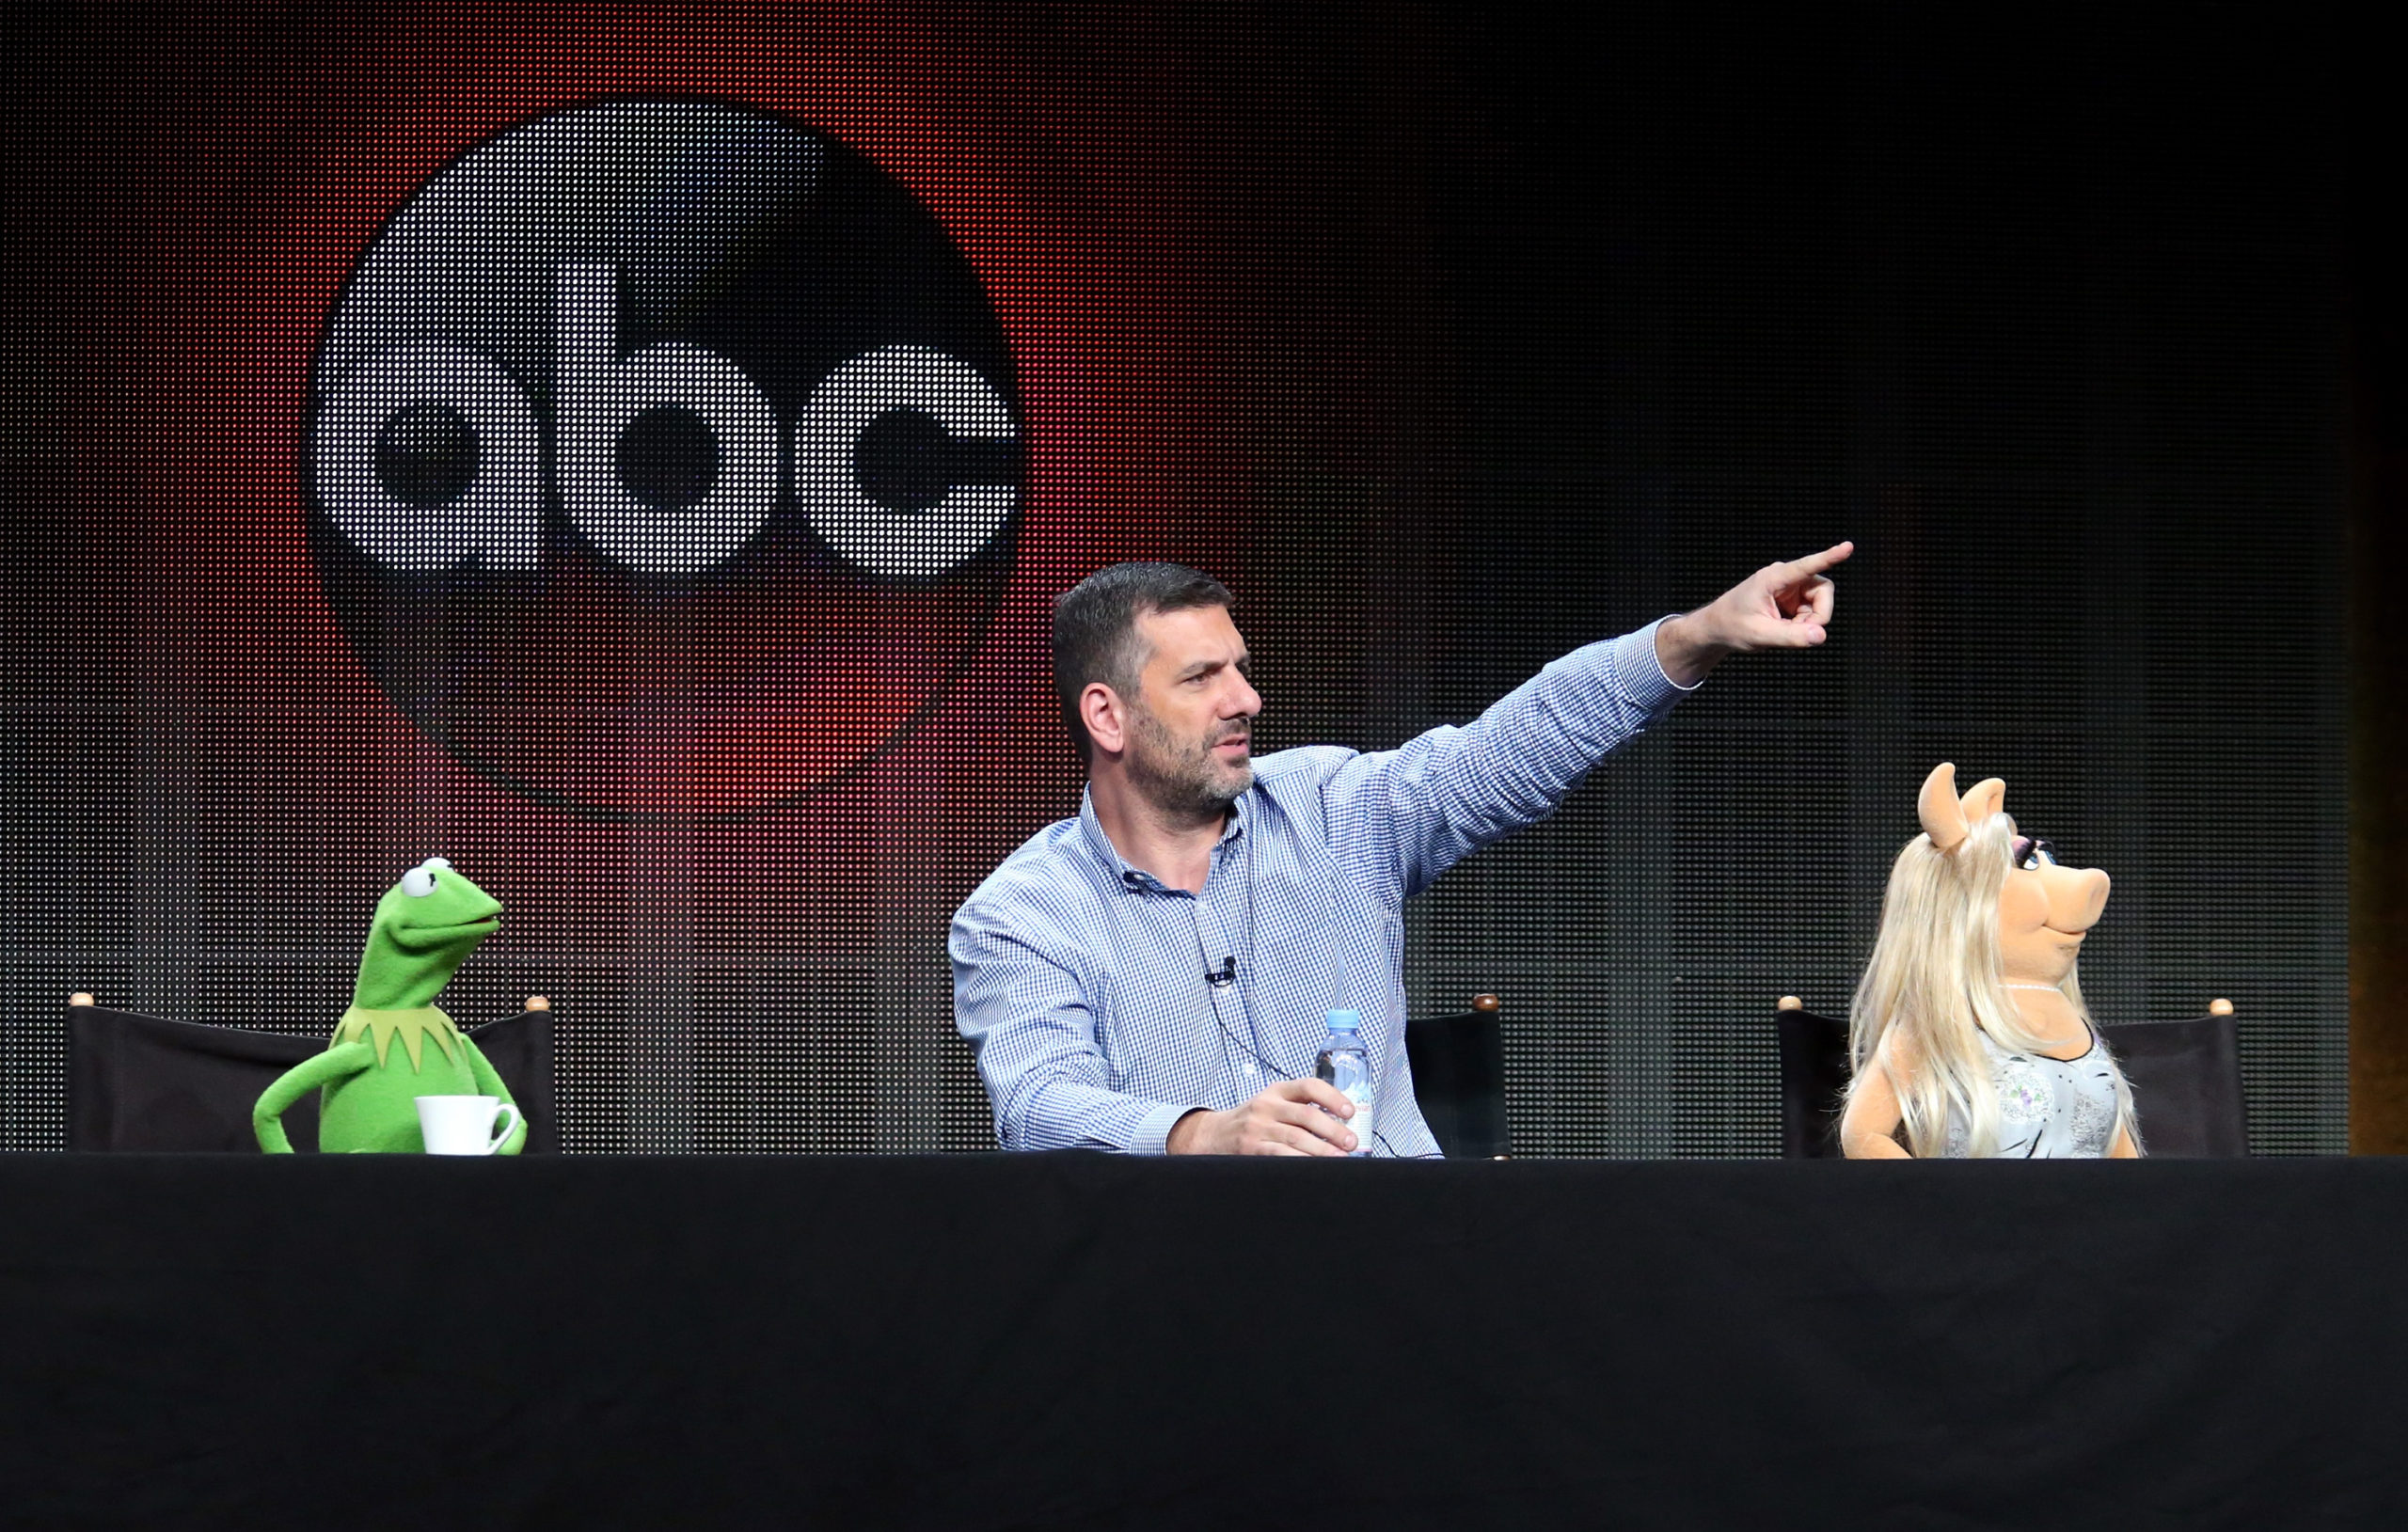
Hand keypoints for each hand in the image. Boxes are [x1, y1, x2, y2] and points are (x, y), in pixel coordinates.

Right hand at [1166, 1079, 1358, 1155]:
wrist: (1212, 1135)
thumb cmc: (1252, 1121)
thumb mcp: (1272, 1104)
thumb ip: (1299, 1107)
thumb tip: (1341, 1124)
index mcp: (1276, 1091)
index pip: (1308, 1086)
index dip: (1332, 1097)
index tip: (1350, 1112)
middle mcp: (1266, 1106)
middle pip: (1306, 1115)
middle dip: (1333, 1129)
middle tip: (1351, 1142)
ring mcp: (1257, 1128)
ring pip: (1296, 1137)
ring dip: (1322, 1150)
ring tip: (1340, 1158)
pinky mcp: (1252, 1149)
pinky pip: (1281, 1155)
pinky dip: (1301, 1160)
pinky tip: (1315, 1167)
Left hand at [1655, 540, 1853, 686]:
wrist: (1716, 628)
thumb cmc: (1732, 627)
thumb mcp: (1760, 635)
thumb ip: (1791, 637)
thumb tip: (1821, 635)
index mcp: (1773, 578)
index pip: (1806, 566)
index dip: (1829, 557)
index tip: (1848, 547)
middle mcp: (1785, 577)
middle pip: (1823, 590)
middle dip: (1818, 615)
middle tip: (1800, 634)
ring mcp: (1790, 586)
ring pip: (1820, 602)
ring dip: (1809, 622)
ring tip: (1784, 631)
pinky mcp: (1792, 597)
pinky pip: (1811, 609)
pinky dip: (1803, 624)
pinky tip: (1783, 628)